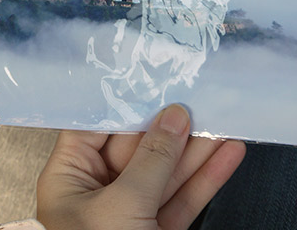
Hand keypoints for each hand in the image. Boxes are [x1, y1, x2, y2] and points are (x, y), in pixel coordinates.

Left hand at [36, 104, 245, 229]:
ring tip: (222, 120)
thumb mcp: (121, 207)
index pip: (96, 127)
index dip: (125, 103)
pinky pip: (183, 199)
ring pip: (166, 173)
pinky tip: (226, 155)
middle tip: (198, 97)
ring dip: (196, 149)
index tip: (154, 80)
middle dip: (170, 125)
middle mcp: (97, 193)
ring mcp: (130, 214)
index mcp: (69, 178)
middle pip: (137, 147)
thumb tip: (172, 118)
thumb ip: (151, 161)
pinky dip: (206, 178)